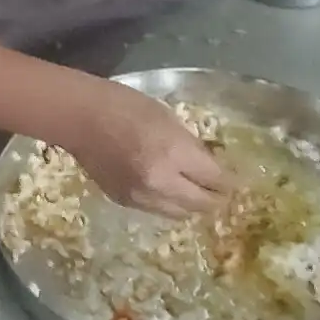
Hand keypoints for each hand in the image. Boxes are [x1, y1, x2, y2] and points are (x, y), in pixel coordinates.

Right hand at [72, 81, 236, 217]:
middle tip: (223, 193)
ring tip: (199, 195)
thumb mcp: (168, 118)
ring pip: (180, 213)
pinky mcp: (126, 203)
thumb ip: (190, 145)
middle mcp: (160, 182)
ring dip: (193, 205)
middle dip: (216, 199)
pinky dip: (169, 204)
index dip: (228, 181)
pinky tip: (170, 191)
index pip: (213, 179)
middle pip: (201, 204)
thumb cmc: (126, 106)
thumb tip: (209, 166)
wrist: (81, 118)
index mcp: (172, 153)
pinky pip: (158, 210)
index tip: (237, 181)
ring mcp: (141, 197)